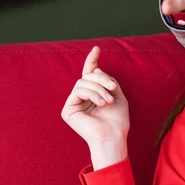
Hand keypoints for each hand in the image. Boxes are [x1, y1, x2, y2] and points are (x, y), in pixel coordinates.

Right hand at [61, 47, 129, 168]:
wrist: (113, 135)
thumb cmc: (117, 119)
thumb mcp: (116, 94)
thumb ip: (107, 80)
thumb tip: (95, 70)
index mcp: (93, 93)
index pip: (90, 73)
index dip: (92, 60)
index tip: (97, 48)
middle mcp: (82, 97)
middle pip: (88, 76)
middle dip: (102, 78)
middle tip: (113, 88)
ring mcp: (74, 103)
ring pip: (83, 82)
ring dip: (99, 88)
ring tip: (109, 100)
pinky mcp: (68, 110)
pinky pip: (79, 91)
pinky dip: (92, 94)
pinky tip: (101, 103)